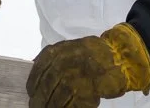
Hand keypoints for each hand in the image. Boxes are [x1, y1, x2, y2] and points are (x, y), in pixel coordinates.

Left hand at [27, 23, 149, 106]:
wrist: (119, 55)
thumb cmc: (94, 52)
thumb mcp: (69, 48)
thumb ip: (53, 58)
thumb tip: (35, 68)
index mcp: (56, 53)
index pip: (37, 72)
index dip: (32, 85)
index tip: (30, 92)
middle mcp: (62, 65)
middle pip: (45, 88)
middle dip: (39, 100)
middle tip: (35, 107)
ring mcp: (74, 80)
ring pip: (56, 99)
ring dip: (51, 107)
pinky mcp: (86, 93)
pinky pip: (72, 106)